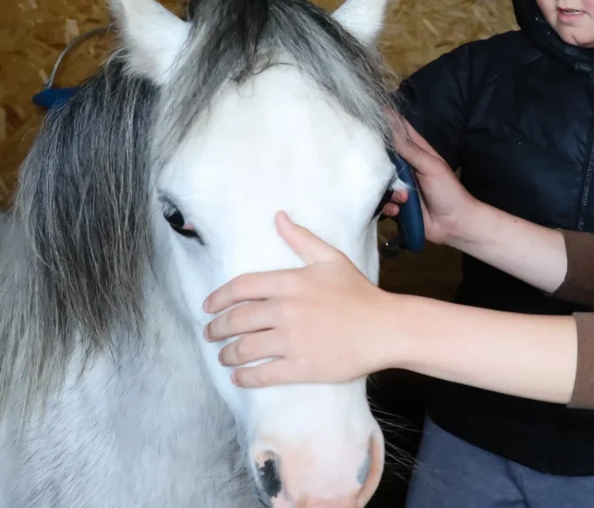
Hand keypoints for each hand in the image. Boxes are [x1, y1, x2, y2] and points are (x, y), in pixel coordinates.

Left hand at [202, 211, 398, 387]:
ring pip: (245, 348)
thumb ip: (301, 239)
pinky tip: (238, 377)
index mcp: (290, 282)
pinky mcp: (300, 367)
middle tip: (210, 334)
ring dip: (228, 354)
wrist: (385, 328)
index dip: (218, 298)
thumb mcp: (331, 259)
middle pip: (237, 319)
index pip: (241, 287)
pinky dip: (245, 377)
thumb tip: (278, 217)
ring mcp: (292, 340)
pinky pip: (262, 373)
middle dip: (216, 328)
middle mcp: (286, 310)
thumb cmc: (359, 292)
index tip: (208, 307)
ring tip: (223, 356)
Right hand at [379, 111, 477, 246]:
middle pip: (383, 155)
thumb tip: (390, 126)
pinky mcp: (395, 204)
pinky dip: (389, 205)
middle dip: (375, 158)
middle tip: (366, 159)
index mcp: (416, 151)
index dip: (386, 121)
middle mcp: (405, 166)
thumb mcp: (430, 166)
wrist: (454, 224)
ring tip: (403, 197)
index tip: (368, 113)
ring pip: (379, 180)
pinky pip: (383, 201)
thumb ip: (409, 149)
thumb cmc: (447, 190)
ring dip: (387, 189)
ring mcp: (399, 185)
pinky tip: (399, 209)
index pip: (399, 130)